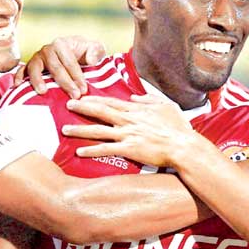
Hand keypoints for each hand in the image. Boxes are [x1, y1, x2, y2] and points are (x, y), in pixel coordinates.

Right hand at [14, 35, 106, 97]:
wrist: (73, 53)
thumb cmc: (84, 53)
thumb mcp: (95, 49)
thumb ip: (96, 51)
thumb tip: (91, 61)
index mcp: (61, 44)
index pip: (69, 61)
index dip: (77, 76)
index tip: (83, 90)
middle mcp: (47, 50)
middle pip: (55, 67)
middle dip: (65, 83)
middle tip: (74, 96)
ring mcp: (36, 58)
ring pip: (35, 68)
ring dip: (38, 80)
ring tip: (43, 92)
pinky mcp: (29, 67)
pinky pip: (21, 72)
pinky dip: (18, 78)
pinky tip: (18, 88)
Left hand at [62, 94, 197, 166]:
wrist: (184, 147)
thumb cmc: (178, 128)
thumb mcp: (167, 106)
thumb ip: (148, 100)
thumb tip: (133, 97)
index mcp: (137, 110)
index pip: (112, 102)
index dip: (95, 98)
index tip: (83, 96)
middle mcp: (129, 120)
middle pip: (100, 112)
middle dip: (82, 107)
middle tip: (68, 105)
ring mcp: (127, 135)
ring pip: (98, 130)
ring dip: (80, 129)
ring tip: (65, 129)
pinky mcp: (129, 150)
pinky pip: (106, 149)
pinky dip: (91, 150)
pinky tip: (79, 152)